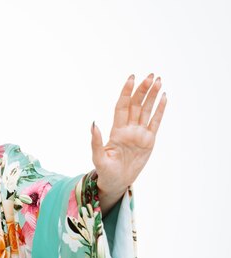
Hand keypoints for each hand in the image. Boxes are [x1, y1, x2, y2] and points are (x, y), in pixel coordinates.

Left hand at [91, 73, 166, 211]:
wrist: (116, 182)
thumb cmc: (105, 171)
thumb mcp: (98, 157)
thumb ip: (96, 141)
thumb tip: (94, 124)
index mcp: (116, 130)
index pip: (122, 106)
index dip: (126, 92)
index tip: (131, 78)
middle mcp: (128, 129)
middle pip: (136, 104)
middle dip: (143, 90)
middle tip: (151, 76)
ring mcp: (139, 134)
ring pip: (146, 110)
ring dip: (152, 96)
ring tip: (159, 81)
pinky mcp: (149, 141)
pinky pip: (155, 122)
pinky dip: (160, 110)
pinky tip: (164, 98)